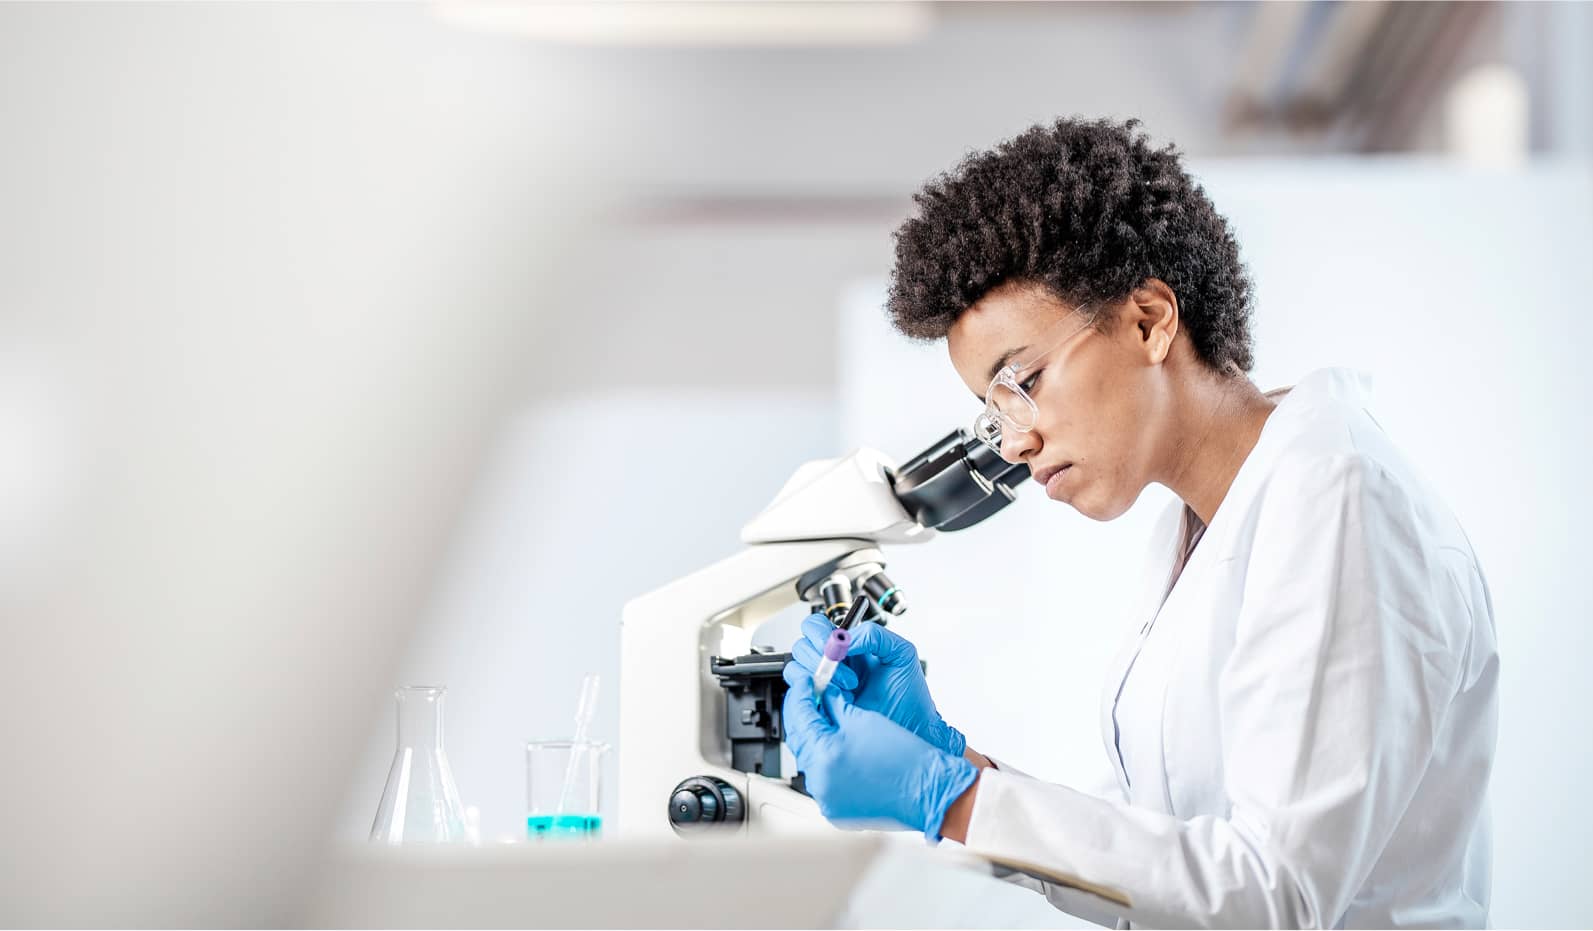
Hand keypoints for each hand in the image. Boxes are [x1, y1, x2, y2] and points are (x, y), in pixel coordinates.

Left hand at [781, 664, 976, 838]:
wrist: (928, 791)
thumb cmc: (905, 759)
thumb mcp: (864, 719)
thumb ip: (834, 705)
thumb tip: (820, 695)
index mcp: (825, 754)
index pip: (799, 714)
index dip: (801, 693)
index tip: (807, 683)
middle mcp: (820, 781)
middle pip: (799, 738)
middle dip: (804, 716)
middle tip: (815, 699)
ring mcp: (826, 799)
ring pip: (808, 760)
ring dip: (814, 739)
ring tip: (829, 723)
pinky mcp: (835, 810)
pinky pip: (821, 780)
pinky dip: (825, 762)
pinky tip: (837, 749)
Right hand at [787, 613, 965, 756]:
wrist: (912, 728)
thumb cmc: (909, 695)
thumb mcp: (900, 653)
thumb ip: (874, 635)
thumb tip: (844, 639)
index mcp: (849, 646)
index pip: (817, 626)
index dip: (818, 632)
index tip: (833, 645)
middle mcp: (833, 663)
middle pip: (801, 645)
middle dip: (819, 657)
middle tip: (844, 670)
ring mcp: (825, 685)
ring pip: (796, 669)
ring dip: (819, 676)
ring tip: (848, 688)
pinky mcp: (821, 706)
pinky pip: (799, 695)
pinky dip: (812, 693)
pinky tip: (836, 699)